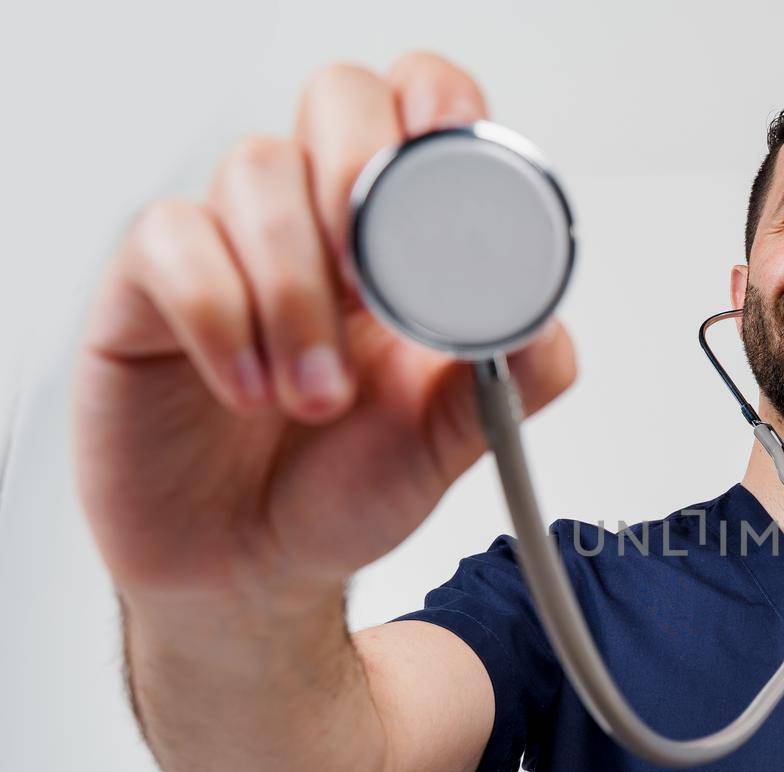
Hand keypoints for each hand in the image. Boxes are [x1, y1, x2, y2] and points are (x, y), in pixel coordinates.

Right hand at [73, 52, 575, 605]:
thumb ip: (511, 379)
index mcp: (405, 242)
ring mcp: (230, 244)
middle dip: (365, 182)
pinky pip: (174, 241)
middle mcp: (318, 223)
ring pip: (259, 172)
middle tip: (375, 291)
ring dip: (301, 294)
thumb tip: (547, 322)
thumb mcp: (453, 443)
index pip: (421, 109)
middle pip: (339, 99)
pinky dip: (223, 319)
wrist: (253, 571)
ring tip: (317, 398)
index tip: (453, 156)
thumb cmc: (345, 487)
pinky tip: (249, 392)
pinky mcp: (148, 286)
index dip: (439, 106)